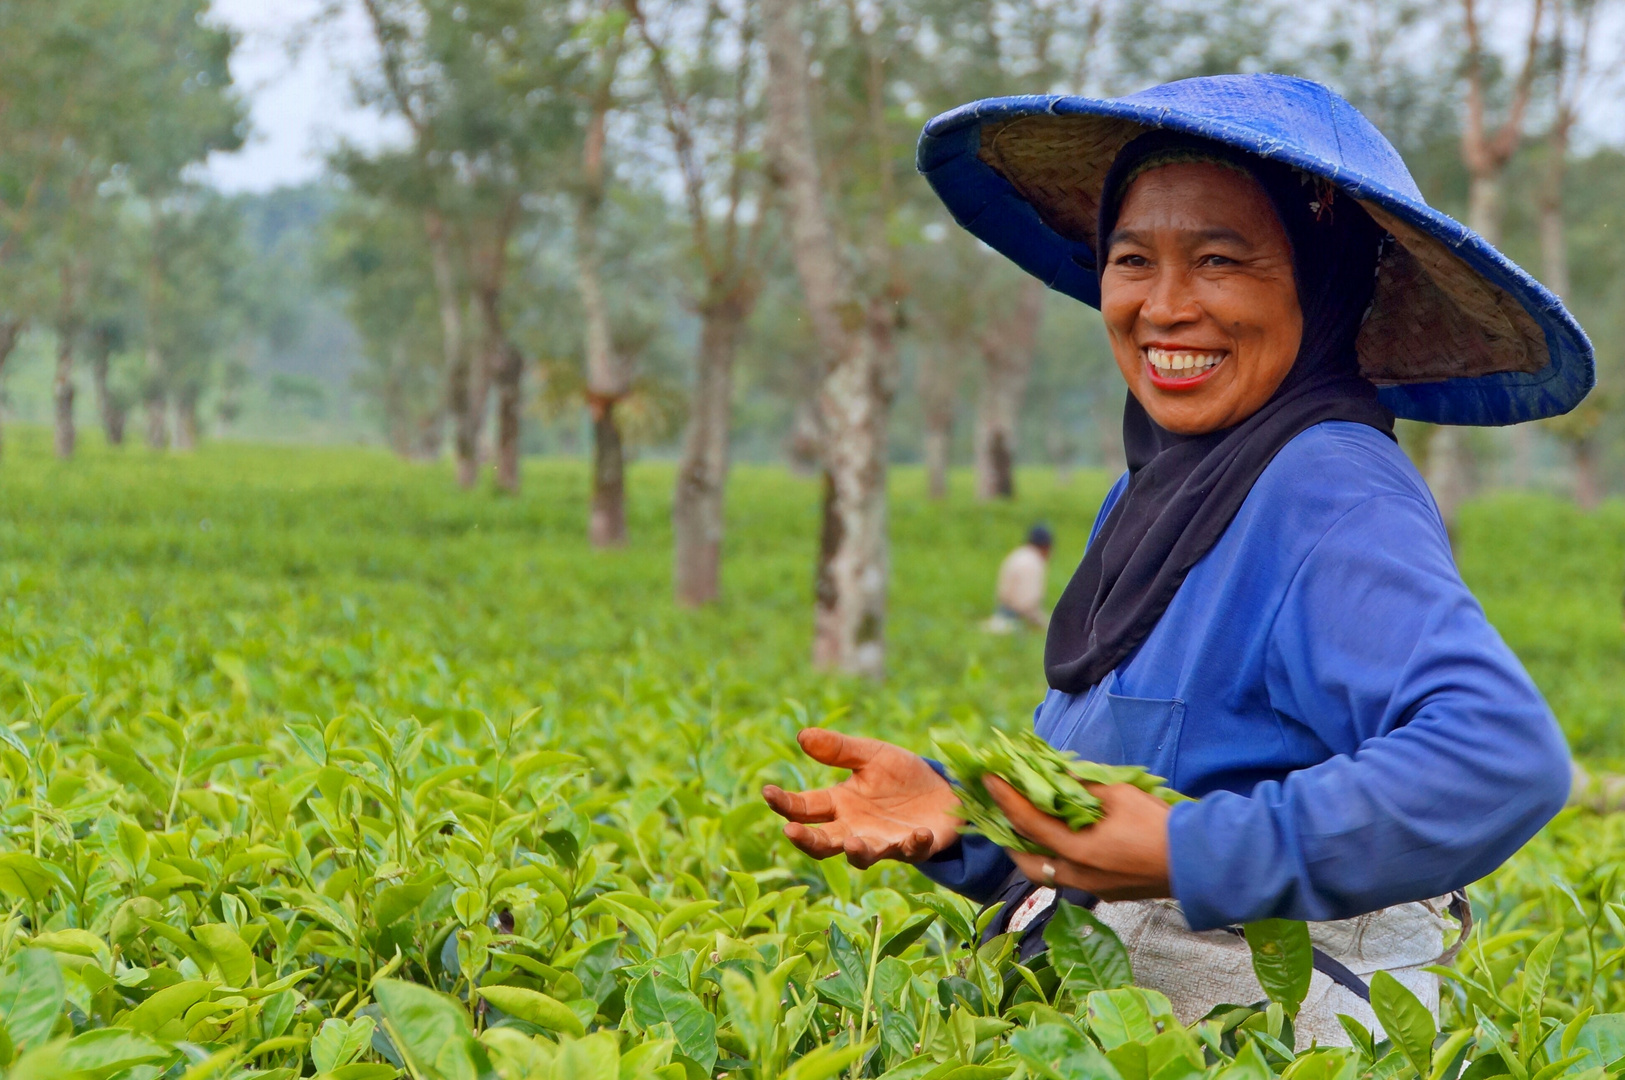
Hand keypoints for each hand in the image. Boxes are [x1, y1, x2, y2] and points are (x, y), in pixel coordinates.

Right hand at [763, 729, 961, 869]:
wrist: (943, 791)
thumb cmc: (900, 776)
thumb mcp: (871, 755)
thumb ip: (839, 749)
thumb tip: (801, 735)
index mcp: (840, 804)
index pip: (805, 808)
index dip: (785, 803)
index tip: (767, 791)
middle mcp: (856, 828)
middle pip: (824, 842)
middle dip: (806, 839)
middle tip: (790, 831)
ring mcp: (885, 841)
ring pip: (863, 856)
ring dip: (858, 852)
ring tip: (853, 843)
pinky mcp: (916, 847)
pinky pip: (912, 850)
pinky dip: (914, 844)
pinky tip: (918, 832)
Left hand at [983, 774, 1171, 900]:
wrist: (1198, 862)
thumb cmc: (1159, 825)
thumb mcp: (1118, 794)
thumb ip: (1081, 787)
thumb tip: (1056, 778)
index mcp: (1076, 851)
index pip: (1027, 823)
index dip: (1004, 798)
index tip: (988, 780)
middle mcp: (1077, 876)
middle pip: (1026, 859)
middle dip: (1007, 835)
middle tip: (1000, 811)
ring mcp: (1091, 889)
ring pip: (1046, 872)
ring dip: (1031, 849)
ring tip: (1025, 826)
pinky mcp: (1106, 893)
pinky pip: (1068, 877)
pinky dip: (1054, 858)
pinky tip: (1061, 842)